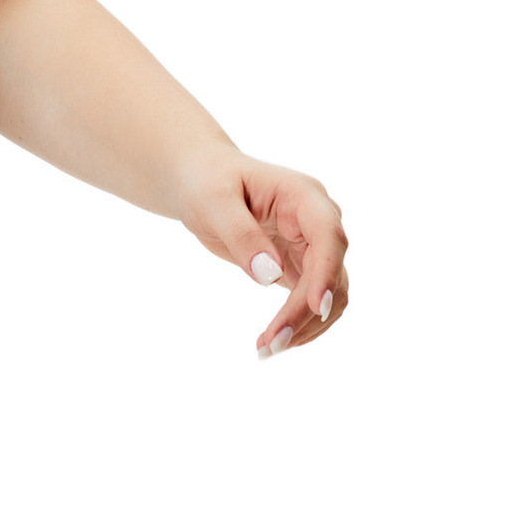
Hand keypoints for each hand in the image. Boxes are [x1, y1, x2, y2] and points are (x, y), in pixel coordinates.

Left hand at [177, 150, 349, 357]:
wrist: (200, 179)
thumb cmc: (206, 181)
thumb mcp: (213, 201)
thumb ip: (241, 234)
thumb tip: (269, 276)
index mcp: (303, 196)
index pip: (328, 236)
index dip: (326, 273)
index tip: (315, 308)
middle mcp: (317, 222)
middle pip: (329, 274)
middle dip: (304, 312)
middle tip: (271, 345)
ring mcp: (313, 246)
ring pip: (328, 295)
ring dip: (305, 326)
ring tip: (266, 350)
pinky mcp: (301, 266)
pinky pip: (312, 301)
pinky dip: (297, 323)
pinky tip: (271, 341)